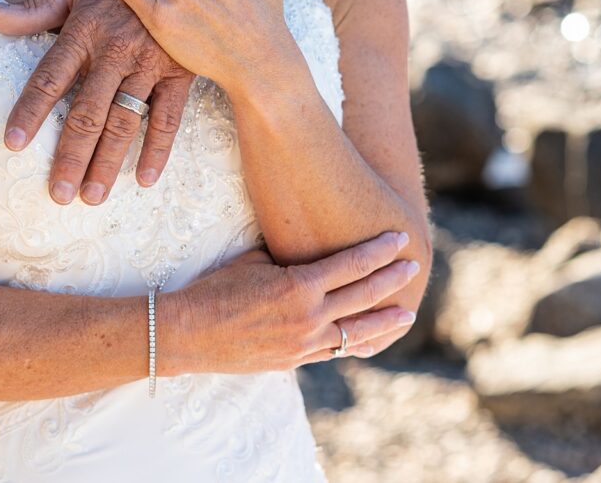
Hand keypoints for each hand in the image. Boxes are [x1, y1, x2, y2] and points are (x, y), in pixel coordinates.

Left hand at [0, 0, 192, 205]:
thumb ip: (32, 9)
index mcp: (84, 31)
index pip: (50, 78)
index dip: (30, 111)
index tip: (13, 145)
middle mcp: (116, 51)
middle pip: (88, 112)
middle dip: (71, 156)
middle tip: (58, 193)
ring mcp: (150, 64)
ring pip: (126, 120)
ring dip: (108, 162)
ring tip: (92, 196)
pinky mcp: (180, 72)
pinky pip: (169, 116)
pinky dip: (158, 149)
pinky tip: (144, 179)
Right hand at [163, 231, 419, 374]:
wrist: (187, 333)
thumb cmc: (214, 288)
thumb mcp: (253, 260)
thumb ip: (287, 257)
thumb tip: (308, 240)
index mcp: (298, 286)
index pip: (352, 265)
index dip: (380, 251)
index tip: (399, 240)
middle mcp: (308, 317)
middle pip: (364, 296)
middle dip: (393, 280)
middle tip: (413, 266)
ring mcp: (303, 343)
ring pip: (357, 332)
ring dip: (385, 321)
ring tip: (407, 313)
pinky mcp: (293, 361)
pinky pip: (333, 351)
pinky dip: (353, 343)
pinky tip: (367, 338)